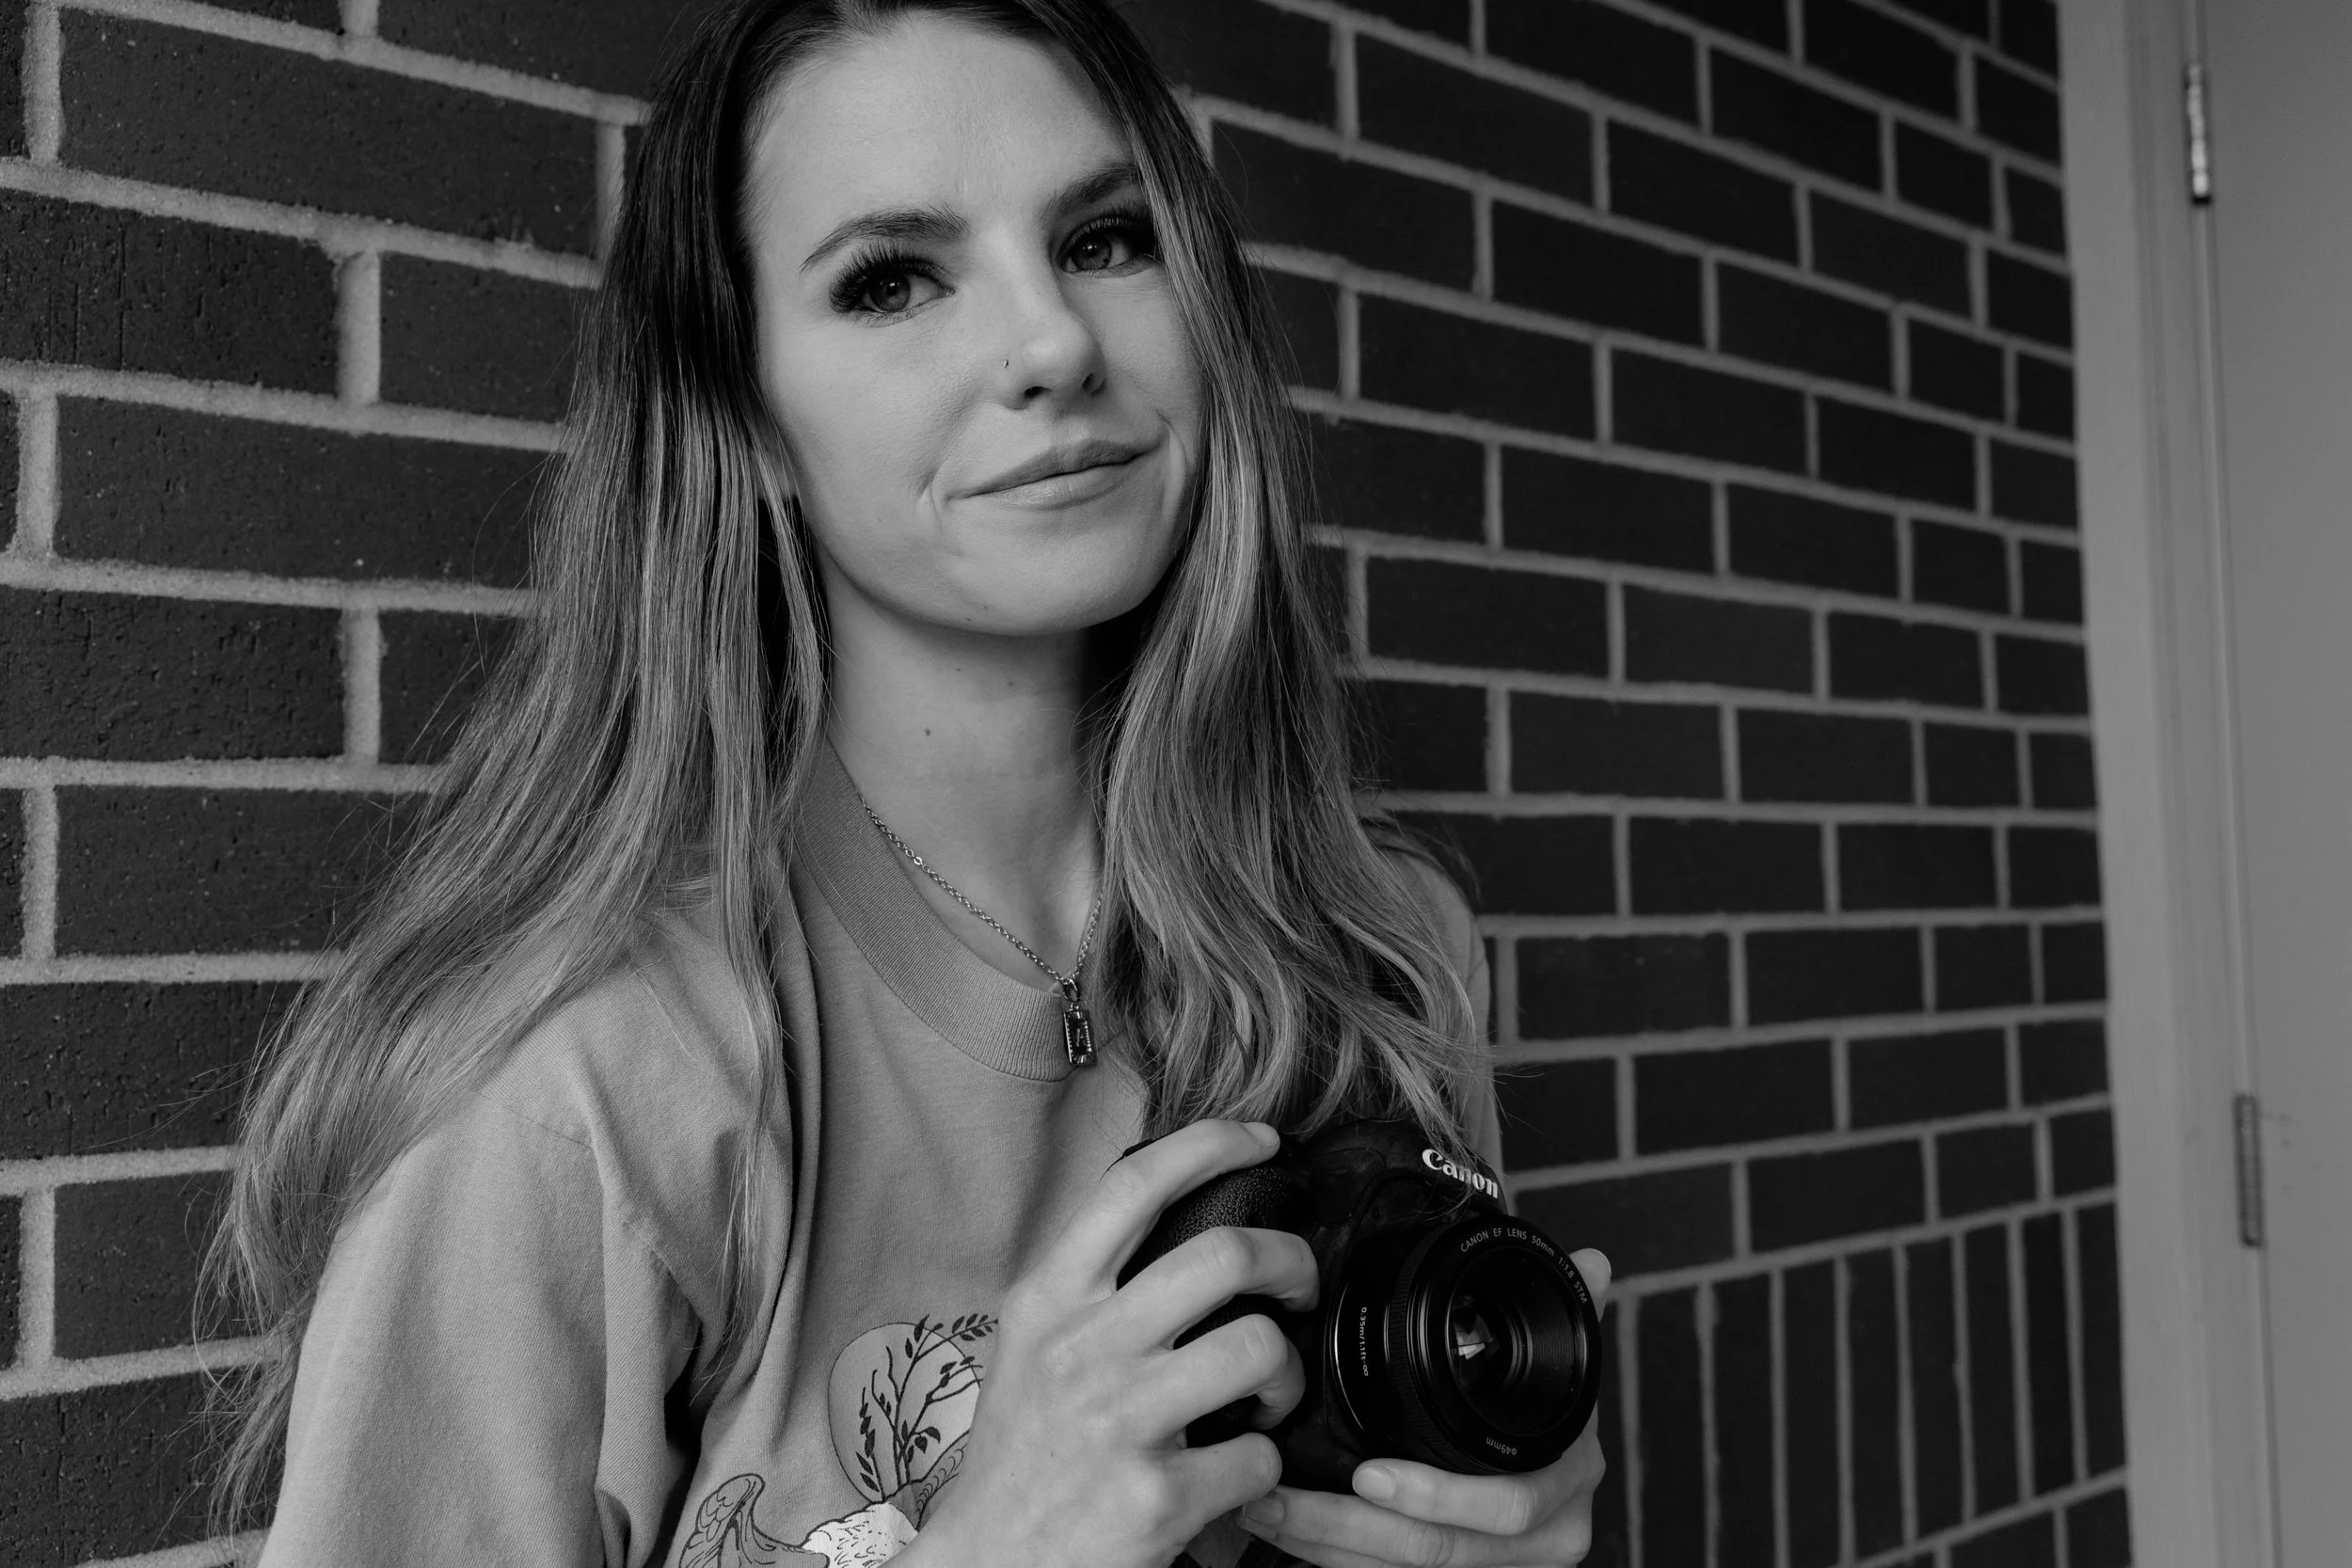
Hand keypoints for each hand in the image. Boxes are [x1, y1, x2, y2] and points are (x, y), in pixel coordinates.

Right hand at [906, 1120, 1319, 1567]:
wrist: (990, 1567)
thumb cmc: (1022, 1453)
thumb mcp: (1031, 1346)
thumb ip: (1092, 1286)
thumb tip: (1182, 1218)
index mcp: (1049, 1300)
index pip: (1134, 1185)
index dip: (1212, 1143)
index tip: (1264, 1139)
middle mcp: (1081, 1349)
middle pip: (1225, 1254)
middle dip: (1289, 1260)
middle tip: (1298, 1283)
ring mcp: (1119, 1422)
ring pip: (1258, 1347)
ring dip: (1287, 1370)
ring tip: (1269, 1392)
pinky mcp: (1157, 1496)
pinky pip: (1260, 1455)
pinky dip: (1264, 1465)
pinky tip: (1236, 1473)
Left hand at [1233, 1249, 1613, 1567]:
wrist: (1553, 1482)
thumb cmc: (1544, 1415)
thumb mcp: (1560, 1370)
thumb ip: (1572, 1314)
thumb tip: (1594, 1259)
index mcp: (1564, 1480)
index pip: (1505, 1505)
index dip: (1436, 1495)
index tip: (1368, 1473)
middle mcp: (1542, 1537)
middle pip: (1438, 1552)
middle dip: (1348, 1528)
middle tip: (1281, 1497)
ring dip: (1324, 1546)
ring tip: (1261, 1507)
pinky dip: (1333, 1560)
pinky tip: (1284, 1532)